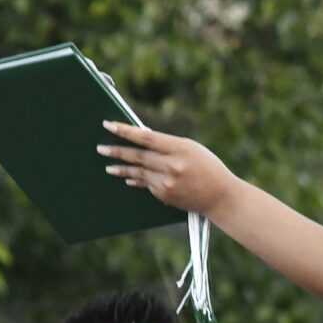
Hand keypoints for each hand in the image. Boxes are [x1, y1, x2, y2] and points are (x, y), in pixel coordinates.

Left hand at [99, 120, 241, 217]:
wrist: (221, 197)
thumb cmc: (208, 167)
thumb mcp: (191, 149)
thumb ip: (167, 145)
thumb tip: (140, 140)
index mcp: (180, 149)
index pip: (146, 138)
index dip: (125, 131)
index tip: (109, 125)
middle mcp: (172, 166)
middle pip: (138, 156)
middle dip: (117, 151)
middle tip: (101, 148)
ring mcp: (167, 183)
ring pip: (138, 172)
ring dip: (122, 168)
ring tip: (108, 166)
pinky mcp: (165, 196)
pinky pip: (146, 185)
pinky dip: (136, 180)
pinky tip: (128, 177)